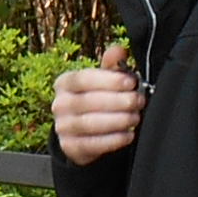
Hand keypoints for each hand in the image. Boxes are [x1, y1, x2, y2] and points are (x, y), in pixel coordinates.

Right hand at [52, 43, 143, 163]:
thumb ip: (111, 65)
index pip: (84, 79)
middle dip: (118, 101)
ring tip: (135, 117)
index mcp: (65, 83)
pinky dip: (113, 140)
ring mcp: (62, 126)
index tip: (131, 82)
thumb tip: (120, 50)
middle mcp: (59, 104)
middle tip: (139, 101)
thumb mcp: (102, 80)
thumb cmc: (94, 99)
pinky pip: (92, 144)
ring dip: (117, 120)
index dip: (109, 80)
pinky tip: (128, 134)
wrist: (80, 133)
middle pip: (89, 102)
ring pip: (90, 123)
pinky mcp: (69, 146)